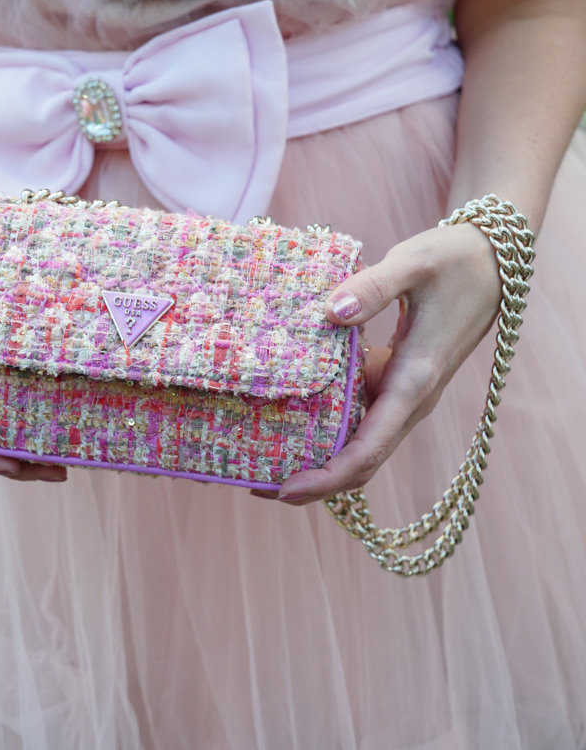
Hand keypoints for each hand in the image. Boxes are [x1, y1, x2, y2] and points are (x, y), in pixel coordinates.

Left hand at [275, 222, 500, 503]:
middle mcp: (409, 400)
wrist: (493, 260)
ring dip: (318, 461)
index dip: (328, 475)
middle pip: (361, 461)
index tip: (286, 489)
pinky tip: (290, 421)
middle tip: (256, 486)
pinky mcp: (396, 382)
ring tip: (263, 462)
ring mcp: (403, 395)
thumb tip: (331, 313)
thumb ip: (373, 287)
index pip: (370, 448)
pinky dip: (328, 430)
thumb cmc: (455, 261)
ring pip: (361, 445)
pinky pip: (362, 418)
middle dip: (314, 482)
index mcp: (413, 381)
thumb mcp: (413, 263)